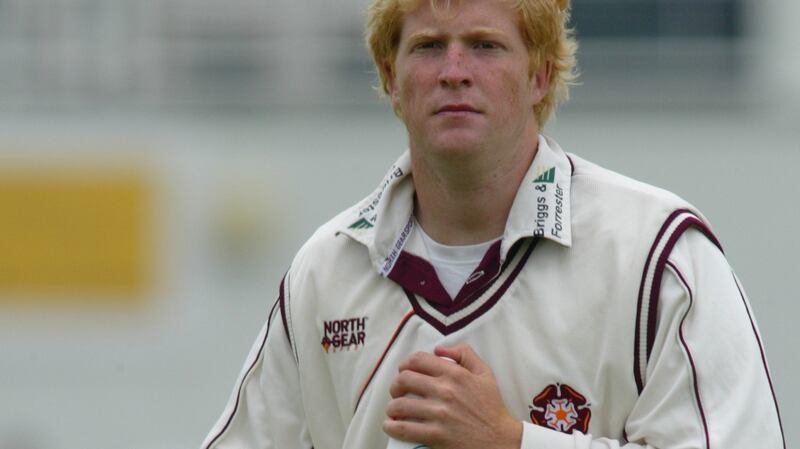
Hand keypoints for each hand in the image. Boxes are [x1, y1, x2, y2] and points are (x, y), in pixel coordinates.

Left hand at [383, 344, 521, 448]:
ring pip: (399, 405)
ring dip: (392, 407)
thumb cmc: (491, 407)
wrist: (500, 440)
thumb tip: (439, 349)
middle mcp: (445, 391)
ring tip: (395, 411)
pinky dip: (391, 427)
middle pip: (403, 380)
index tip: (404, 372)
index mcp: (455, 374)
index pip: (417, 360)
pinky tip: (391, 425)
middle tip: (398, 392)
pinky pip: (403, 429)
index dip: (405, 364)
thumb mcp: (485, 374)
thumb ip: (465, 354)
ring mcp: (439, 414)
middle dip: (395, 385)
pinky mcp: (436, 435)